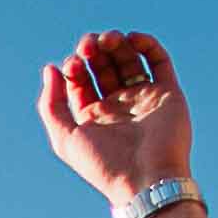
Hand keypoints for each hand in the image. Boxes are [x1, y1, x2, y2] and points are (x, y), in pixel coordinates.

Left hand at [32, 27, 193, 204]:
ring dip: (116, 43)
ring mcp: (143, 97)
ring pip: (129, 59)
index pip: (80, 80)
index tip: (72, 65)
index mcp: (93, 116)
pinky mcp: (167, 92)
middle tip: (88, 46)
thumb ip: (51, 105)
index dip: (74, 66)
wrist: (146, 179)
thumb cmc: (103, 164)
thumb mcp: (65, 138)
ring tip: (108, 39)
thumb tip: (50, 68)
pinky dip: (146, 44)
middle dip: (93, 50)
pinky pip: (158, 61)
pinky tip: (131, 39)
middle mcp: (118, 106)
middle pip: (103, 66)